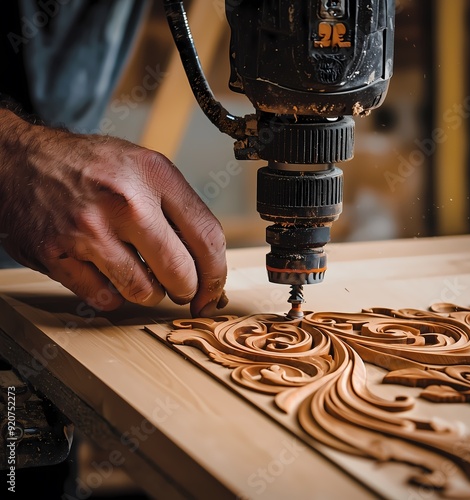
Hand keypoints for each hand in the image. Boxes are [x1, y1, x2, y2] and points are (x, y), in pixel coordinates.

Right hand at [0, 110, 226, 315]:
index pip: (207, 237)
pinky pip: (104, 298)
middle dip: (186, 290)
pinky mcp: (58, 254)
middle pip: (180, 272)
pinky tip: (109, 276)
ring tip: (142, 277)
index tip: (213, 290)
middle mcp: (124, 201)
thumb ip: (178, 208)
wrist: (21, 160)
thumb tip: (207, 262)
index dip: (217, 274)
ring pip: (143, 292)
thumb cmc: (89, 167)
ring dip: (149, 294)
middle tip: (181, 289)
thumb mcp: (143, 166)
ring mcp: (88, 230)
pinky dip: (113, 295)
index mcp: (154, 175)